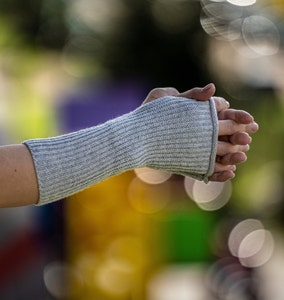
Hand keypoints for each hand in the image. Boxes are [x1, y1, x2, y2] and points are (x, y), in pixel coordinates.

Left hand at [143, 84, 257, 181]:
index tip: (249, 120)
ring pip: (218, 155)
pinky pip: (206, 170)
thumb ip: (191, 96)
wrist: (132, 133)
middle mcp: (199, 133)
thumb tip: (213, 88)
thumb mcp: (166, 98)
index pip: (222, 117)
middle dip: (237, 138)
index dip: (237, 118)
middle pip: (224, 136)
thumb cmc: (148, 112)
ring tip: (241, 156)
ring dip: (231, 156)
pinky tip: (228, 172)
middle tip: (246, 140)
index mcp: (198, 115)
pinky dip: (218, 173)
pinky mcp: (189, 163)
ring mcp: (195, 149)